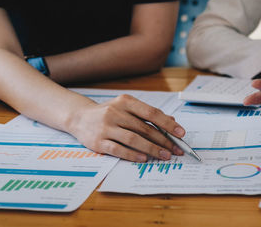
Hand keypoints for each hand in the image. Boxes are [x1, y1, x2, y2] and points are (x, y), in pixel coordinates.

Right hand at [67, 94, 185, 161]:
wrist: (79, 117)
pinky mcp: (98, 142)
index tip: (181, 133)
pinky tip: (144, 158)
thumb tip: (171, 122)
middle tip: (175, 149)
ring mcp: (105, 127)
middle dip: (163, 140)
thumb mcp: (127, 108)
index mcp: (126, 102)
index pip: (151, 113)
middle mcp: (115, 112)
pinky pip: (118, 149)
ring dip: (152, 149)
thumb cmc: (109, 113)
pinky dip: (132, 154)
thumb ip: (148, 114)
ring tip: (164, 155)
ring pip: (133, 139)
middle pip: (144, 128)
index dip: (168, 124)